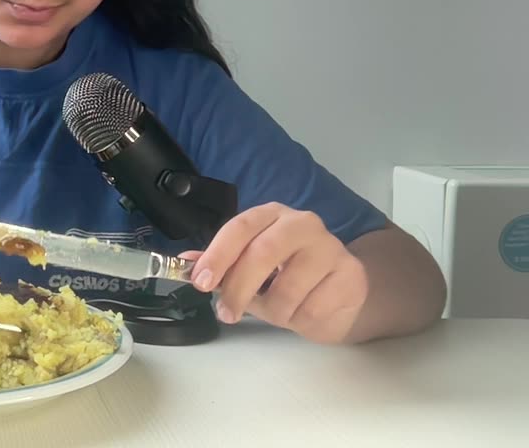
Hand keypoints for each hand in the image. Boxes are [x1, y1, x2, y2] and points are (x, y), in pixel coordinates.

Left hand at [182, 202, 368, 343]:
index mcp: (271, 215)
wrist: (340, 293)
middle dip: (238, 287)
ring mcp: (331, 247)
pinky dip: (299, 321)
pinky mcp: (351, 275)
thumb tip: (186, 262)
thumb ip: (219, 264)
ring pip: (287, 288)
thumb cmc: (287, 277)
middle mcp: (303, 224)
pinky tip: (304, 312)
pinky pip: (311, 309)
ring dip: (273, 311)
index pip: (240, 227)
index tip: (201, 281)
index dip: (218, 254)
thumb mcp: (249, 268)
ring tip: (278, 311)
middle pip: (262, 252)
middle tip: (226, 312)